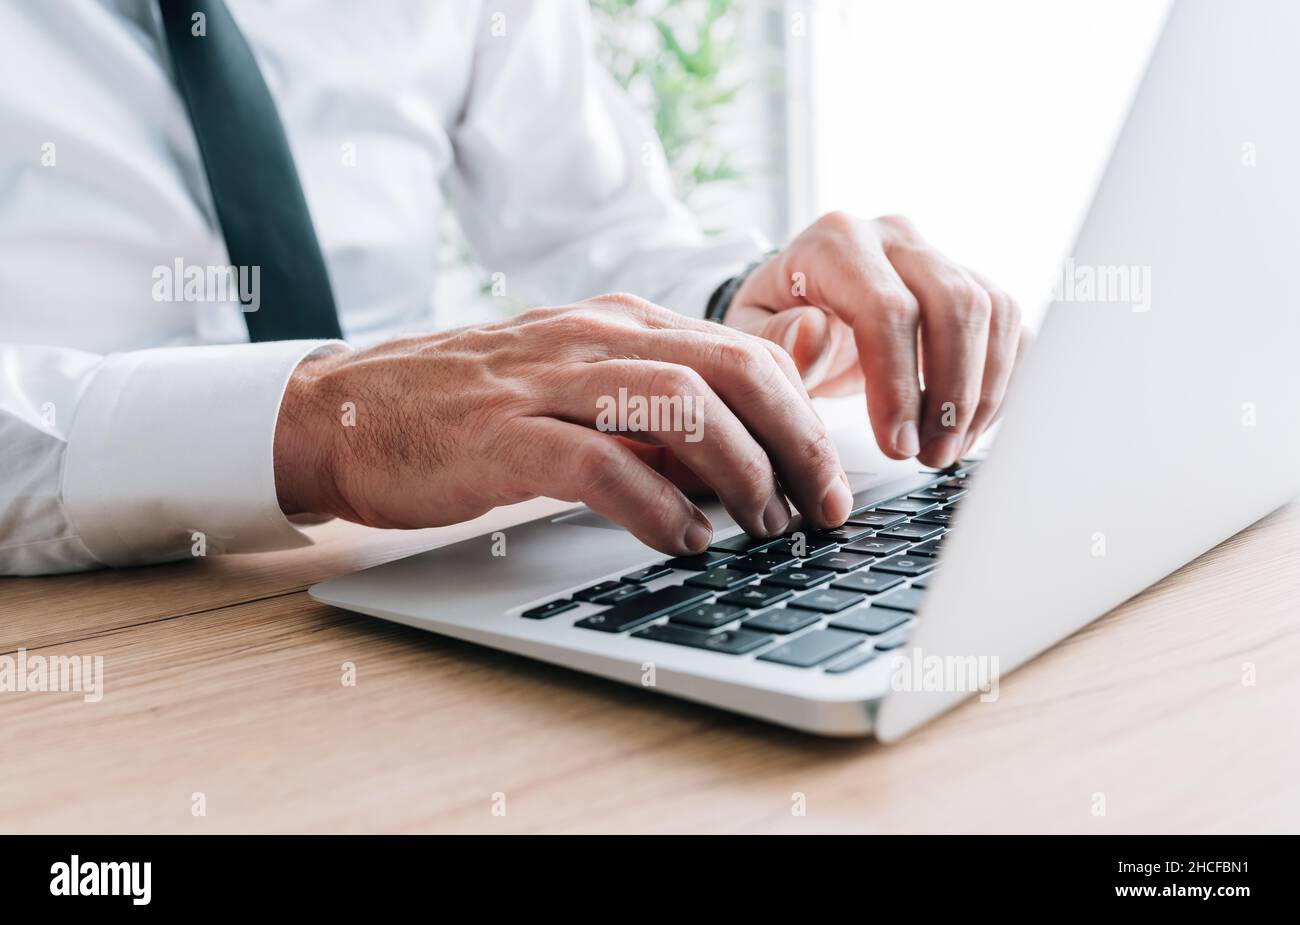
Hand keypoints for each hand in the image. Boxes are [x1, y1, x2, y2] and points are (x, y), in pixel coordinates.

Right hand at [273, 294, 854, 553]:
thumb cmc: (473, 411)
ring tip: (764, 528)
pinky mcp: (500, 436)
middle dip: (794, 443)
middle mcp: (591, 338)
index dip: (804, 418)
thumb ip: (666, 394)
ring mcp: (544, 383)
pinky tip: (686, 541)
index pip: (744, 353)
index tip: (830, 481)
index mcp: (619, 322)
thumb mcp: (582, 386)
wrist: (346, 412)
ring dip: (740, 473)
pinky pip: (599, 464)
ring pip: (678, 407)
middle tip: (822, 510)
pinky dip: (656, 507)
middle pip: (730, 372)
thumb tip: (764, 408)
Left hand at [725, 212, 1028, 467]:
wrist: (799, 300)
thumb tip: (812, 333)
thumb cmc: (774, 321)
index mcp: (836, 241)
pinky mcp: (969, 280)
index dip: (899, 383)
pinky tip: (969, 426)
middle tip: (931, 455)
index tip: (897, 444)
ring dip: (982, 392)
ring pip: (993, 312)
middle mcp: (894, 236)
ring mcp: (938, 254)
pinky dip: (1002, 381)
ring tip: (949, 449)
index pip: (886, 308)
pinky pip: (1010, 325)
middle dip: (952, 392)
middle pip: (955, 303)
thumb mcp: (750, 335)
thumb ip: (776, 341)